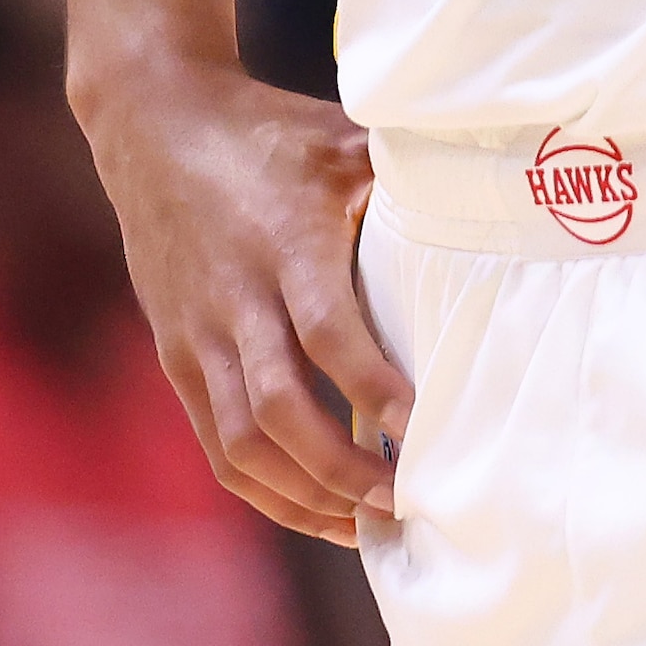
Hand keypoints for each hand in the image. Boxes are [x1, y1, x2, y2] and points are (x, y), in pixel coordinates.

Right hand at [78, 55, 409, 542]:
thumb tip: (492, 186)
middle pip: (280, 411)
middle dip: (344, 471)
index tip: (424, 432)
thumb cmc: (265, 131)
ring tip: (365, 523)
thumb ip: (402, 175)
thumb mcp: (336, 139)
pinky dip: (265, 489)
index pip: (327, 333)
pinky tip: (314, 507)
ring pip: (242, 444)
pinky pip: (216, 443)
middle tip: (405, 500)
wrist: (152, 122)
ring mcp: (196, 332)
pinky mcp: (176, 353)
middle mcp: (233, 296)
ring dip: (305, 496)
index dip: (374, 390)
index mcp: (281, 242)